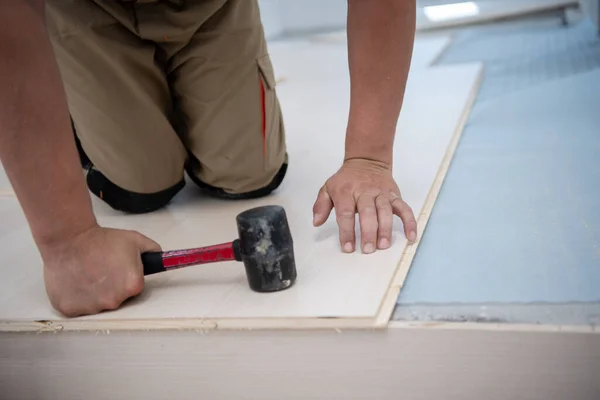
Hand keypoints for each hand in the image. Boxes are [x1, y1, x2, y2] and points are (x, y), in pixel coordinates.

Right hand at [40, 225, 160, 316]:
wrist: (69, 238)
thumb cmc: (100, 239)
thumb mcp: (135, 240)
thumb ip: (153, 251)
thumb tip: (162, 258)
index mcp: (132, 286)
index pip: (135, 288)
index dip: (127, 277)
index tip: (118, 270)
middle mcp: (114, 301)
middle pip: (117, 299)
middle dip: (111, 287)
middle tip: (101, 270)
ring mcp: (92, 307)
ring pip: (97, 305)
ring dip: (93, 294)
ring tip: (87, 274)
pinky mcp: (70, 309)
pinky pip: (78, 308)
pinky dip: (76, 298)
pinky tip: (75, 282)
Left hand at [313, 158, 416, 253]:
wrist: (366, 161)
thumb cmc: (346, 180)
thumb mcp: (328, 188)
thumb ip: (321, 205)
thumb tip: (316, 222)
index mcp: (346, 192)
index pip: (345, 213)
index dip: (347, 231)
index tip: (348, 247)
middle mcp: (365, 192)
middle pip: (367, 213)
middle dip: (368, 232)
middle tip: (368, 250)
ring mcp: (381, 193)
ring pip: (386, 210)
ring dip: (386, 228)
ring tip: (384, 245)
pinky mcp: (394, 195)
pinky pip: (404, 208)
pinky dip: (409, 221)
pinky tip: (410, 236)